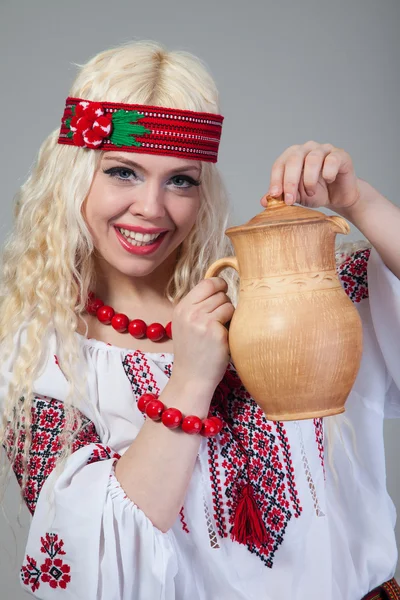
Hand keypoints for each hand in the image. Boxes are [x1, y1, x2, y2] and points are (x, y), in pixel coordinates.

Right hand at [170, 277, 233, 396]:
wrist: (191, 377)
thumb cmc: (192, 350)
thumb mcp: (185, 323)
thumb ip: (197, 305)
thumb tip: (219, 285)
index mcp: (182, 308)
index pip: (206, 283)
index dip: (218, 285)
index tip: (223, 291)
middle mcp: (190, 313)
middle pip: (220, 293)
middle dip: (224, 303)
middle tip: (220, 319)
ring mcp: (203, 322)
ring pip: (228, 304)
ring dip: (229, 315)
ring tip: (220, 330)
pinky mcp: (217, 333)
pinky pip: (233, 318)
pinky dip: (231, 327)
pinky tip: (222, 339)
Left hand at [261, 140, 360, 210]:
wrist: (339, 197)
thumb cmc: (316, 193)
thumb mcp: (295, 197)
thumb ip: (281, 196)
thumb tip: (264, 201)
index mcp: (292, 156)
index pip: (280, 164)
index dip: (276, 180)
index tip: (275, 195)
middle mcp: (307, 149)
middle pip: (294, 158)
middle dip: (290, 181)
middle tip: (290, 200)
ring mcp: (324, 149)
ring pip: (312, 159)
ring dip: (309, 180)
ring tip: (310, 193)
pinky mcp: (340, 155)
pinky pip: (332, 160)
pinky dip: (328, 173)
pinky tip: (328, 181)